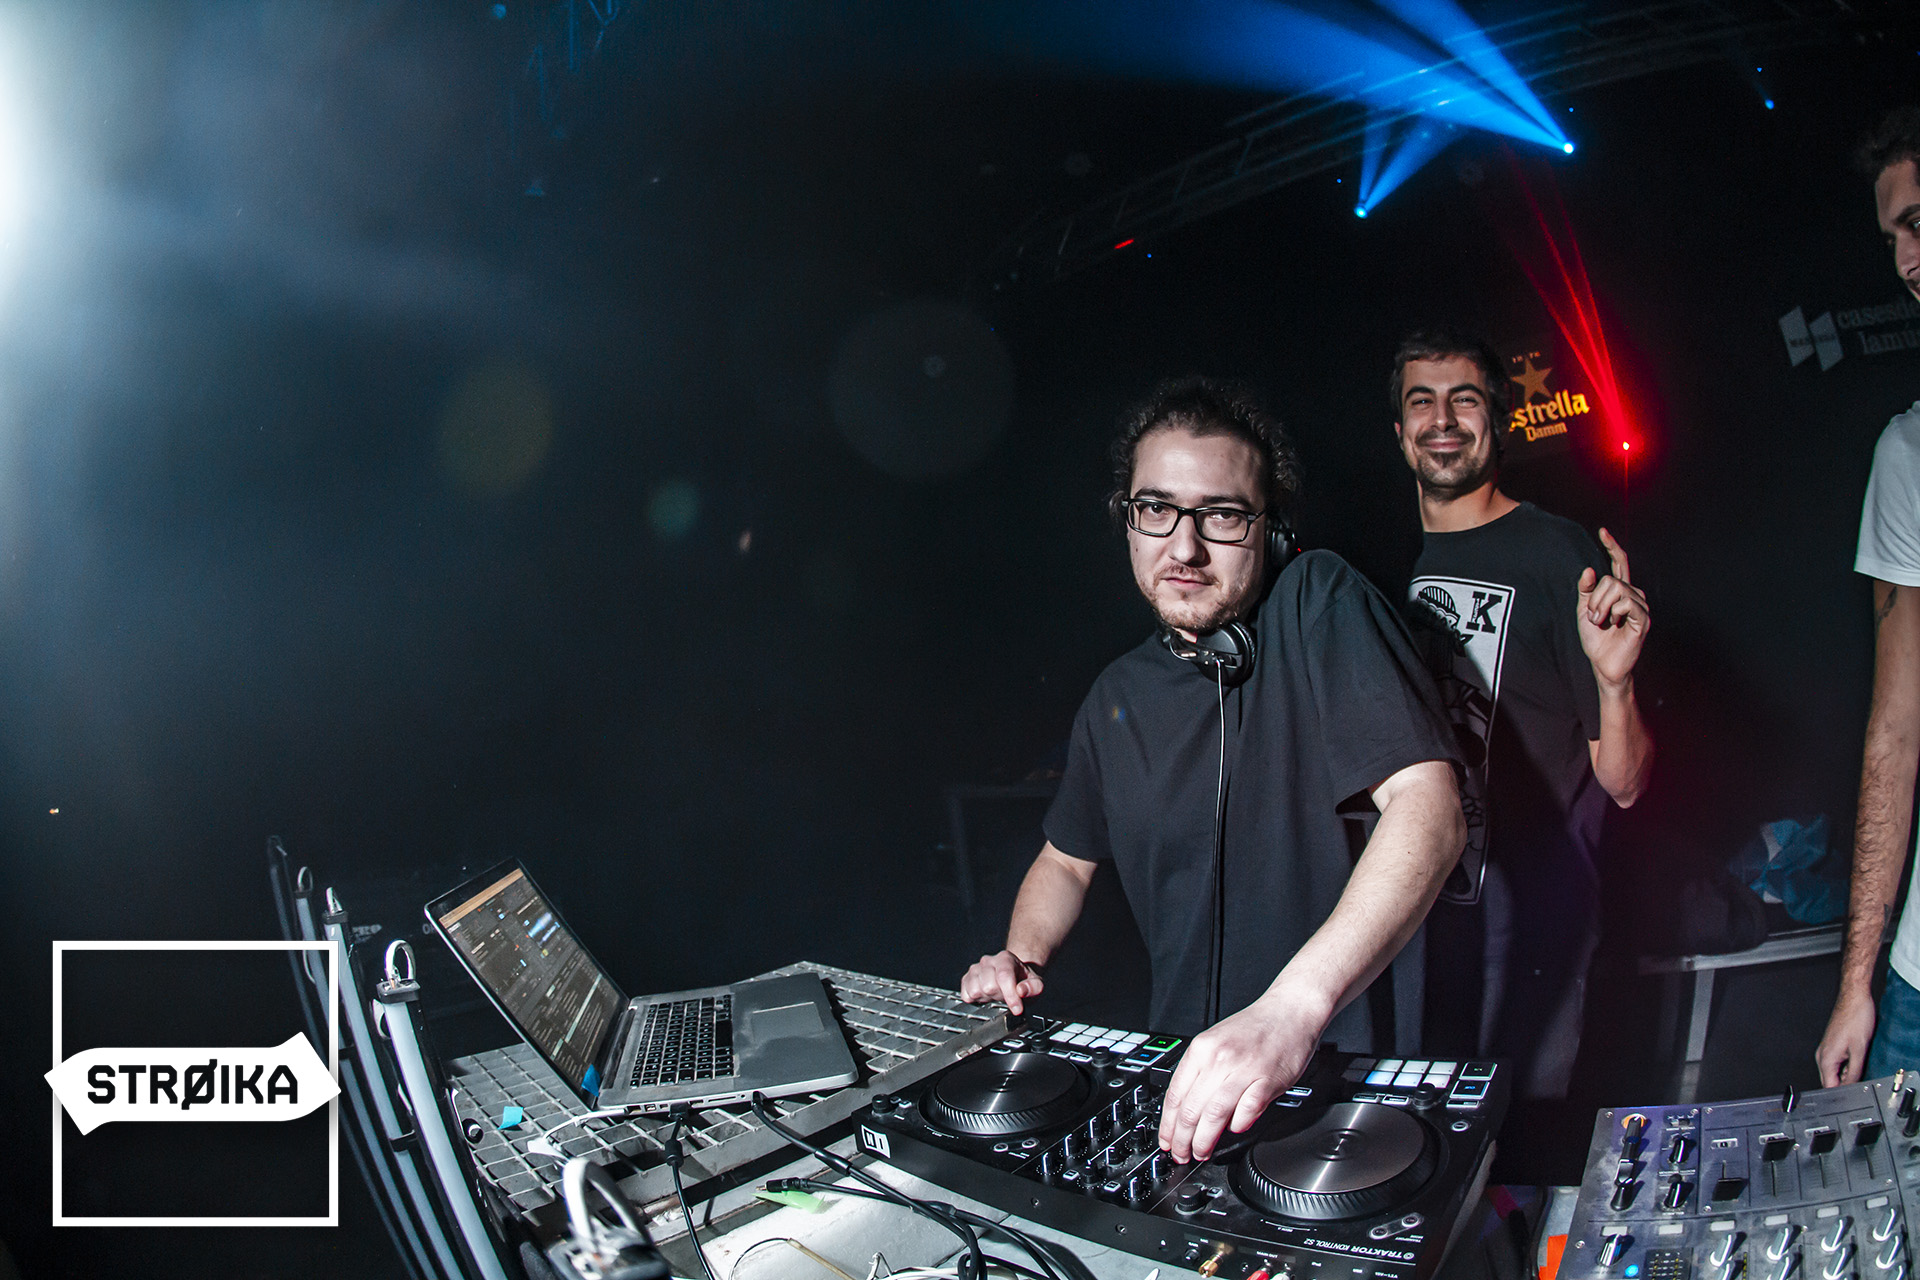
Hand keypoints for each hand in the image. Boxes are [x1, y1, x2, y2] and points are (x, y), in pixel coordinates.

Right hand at [959, 951, 1044, 1013]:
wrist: (1012, 974)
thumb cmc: (1022, 979)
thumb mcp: (1036, 983)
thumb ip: (1034, 987)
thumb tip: (1021, 990)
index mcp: (1005, 958)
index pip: (1004, 976)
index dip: (1010, 995)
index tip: (1017, 1009)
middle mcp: (988, 961)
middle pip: (988, 986)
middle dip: (999, 996)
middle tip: (1006, 995)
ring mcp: (975, 969)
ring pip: (975, 990)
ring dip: (987, 998)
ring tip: (996, 995)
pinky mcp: (966, 979)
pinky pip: (965, 995)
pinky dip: (975, 1000)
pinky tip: (986, 996)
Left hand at [1158, 998, 1318, 1162]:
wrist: (1290, 1010)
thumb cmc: (1256, 1028)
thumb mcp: (1216, 1041)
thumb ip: (1202, 1072)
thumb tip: (1187, 1110)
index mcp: (1201, 1048)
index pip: (1175, 1095)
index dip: (1168, 1125)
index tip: (1168, 1141)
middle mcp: (1219, 1058)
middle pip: (1191, 1109)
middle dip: (1183, 1139)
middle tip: (1182, 1154)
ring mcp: (1244, 1069)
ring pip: (1214, 1115)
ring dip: (1205, 1140)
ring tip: (1201, 1152)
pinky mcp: (1268, 1079)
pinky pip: (1247, 1111)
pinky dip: (1238, 1125)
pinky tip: (1234, 1130)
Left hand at [1578, 528, 1650, 688]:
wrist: (1602, 663)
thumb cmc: (1596, 638)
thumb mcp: (1584, 610)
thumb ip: (1586, 590)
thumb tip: (1590, 569)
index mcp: (1619, 591)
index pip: (1619, 563)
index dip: (1611, 547)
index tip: (1602, 532)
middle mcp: (1633, 594)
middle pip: (1611, 578)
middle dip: (1595, 598)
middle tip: (1594, 617)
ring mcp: (1640, 606)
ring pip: (1618, 589)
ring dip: (1601, 607)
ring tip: (1601, 622)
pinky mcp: (1643, 618)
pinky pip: (1627, 603)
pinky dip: (1614, 612)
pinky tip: (1614, 623)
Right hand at [1816, 987, 1877, 1086]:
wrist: (1854, 999)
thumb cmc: (1855, 1018)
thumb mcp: (1860, 1050)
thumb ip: (1855, 1072)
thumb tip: (1851, 1087)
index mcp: (1826, 1058)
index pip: (1829, 1086)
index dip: (1842, 1093)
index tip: (1853, 1095)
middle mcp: (1822, 1054)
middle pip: (1831, 1080)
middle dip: (1845, 1084)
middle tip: (1860, 1079)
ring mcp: (1826, 1049)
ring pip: (1835, 1071)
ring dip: (1847, 1074)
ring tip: (1859, 1063)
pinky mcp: (1832, 1045)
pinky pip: (1837, 1063)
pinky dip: (1847, 1065)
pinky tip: (1857, 1057)